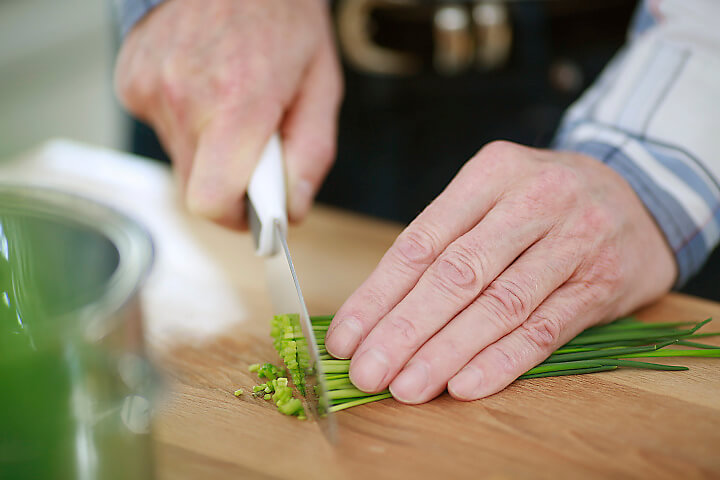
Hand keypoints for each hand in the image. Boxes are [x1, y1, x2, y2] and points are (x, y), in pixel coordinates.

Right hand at [115, 0, 341, 227]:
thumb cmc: (283, 18)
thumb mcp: (321, 85)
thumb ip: (311, 154)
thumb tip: (293, 211)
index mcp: (239, 102)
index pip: (213, 201)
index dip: (236, 218)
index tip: (255, 211)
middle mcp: (185, 97)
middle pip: (197, 187)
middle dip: (230, 179)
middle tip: (253, 142)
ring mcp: (150, 87)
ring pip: (181, 158)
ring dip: (209, 147)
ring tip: (230, 101)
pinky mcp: (131, 82)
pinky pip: (163, 128)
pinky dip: (186, 121)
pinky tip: (204, 85)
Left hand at [325, 141, 676, 402]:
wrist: (636, 194)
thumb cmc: (541, 203)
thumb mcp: (492, 195)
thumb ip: (444, 243)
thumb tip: (377, 312)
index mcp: (491, 172)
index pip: (421, 242)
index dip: (378, 295)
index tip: (345, 338)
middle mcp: (535, 199)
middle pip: (457, 273)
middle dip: (405, 329)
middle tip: (367, 373)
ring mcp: (575, 239)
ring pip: (499, 304)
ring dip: (447, 352)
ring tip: (407, 387)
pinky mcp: (603, 281)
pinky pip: (547, 327)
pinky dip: (503, 360)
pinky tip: (465, 385)